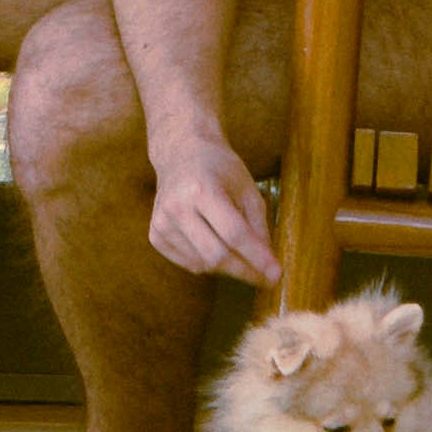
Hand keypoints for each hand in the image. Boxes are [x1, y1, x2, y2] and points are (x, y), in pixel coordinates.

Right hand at [146, 130, 280, 285]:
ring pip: (203, 264)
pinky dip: (208, 263)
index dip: (257, 257)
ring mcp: (162, 223)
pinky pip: (189, 264)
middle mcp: (177, 207)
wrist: (181, 154)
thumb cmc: (220, 169)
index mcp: (202, 189)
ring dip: (227, 267)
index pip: (234, 234)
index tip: (276, 275)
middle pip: (216, 255)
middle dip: (244, 271)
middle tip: (265, 278)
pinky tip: (216, 246)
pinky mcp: (155, 235)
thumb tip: (266, 266)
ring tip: (239, 252)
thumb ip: (258, 227)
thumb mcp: (248, 189)